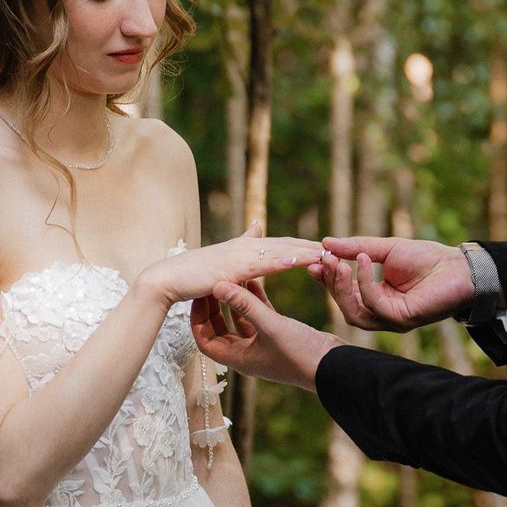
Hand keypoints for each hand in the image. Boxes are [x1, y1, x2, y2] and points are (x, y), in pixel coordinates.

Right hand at [138, 228, 323, 305]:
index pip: (281, 246)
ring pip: (280, 252)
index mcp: (244, 248)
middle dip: (312, 246)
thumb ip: (243, 243)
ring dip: (306, 252)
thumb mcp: (222, 259)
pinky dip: (285, 260)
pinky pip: (264, 264)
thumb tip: (258, 225)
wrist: (167, 280)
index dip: (303, 246)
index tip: (326, 247)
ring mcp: (239, 256)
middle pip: (286, 245)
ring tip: (330, 253)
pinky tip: (302, 260)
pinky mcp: (233, 269)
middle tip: (339, 248)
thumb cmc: (192, 274)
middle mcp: (245, 247)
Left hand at [190, 279, 335, 391]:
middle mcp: (248, 353)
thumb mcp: (271, 326)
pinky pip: (259, 318)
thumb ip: (246, 305)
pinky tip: (256, 282)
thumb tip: (218, 285)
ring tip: (231, 278)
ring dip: (235, 301)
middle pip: (219, 330)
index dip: (197, 319)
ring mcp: (263, 346)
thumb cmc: (301, 353)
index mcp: (239, 358)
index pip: (205, 341)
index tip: (198, 296)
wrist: (335, 367)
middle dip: (213, 308)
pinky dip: (255, 301)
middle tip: (210, 284)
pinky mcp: (278, 337)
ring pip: (240, 322)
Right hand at [314, 236, 474, 330]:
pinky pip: (374, 306)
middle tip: (324, 259)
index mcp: (376, 297)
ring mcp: (391, 319)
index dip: (327, 279)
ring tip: (337, 263)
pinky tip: (363, 262)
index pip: (344, 293)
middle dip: (331, 284)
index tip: (315, 259)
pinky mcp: (401, 320)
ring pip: (354, 313)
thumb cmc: (427, 258)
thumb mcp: (386, 248)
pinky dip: (365, 284)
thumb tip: (326, 242)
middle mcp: (382, 313)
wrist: (458, 266)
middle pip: (346, 306)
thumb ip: (356, 248)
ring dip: (342, 288)